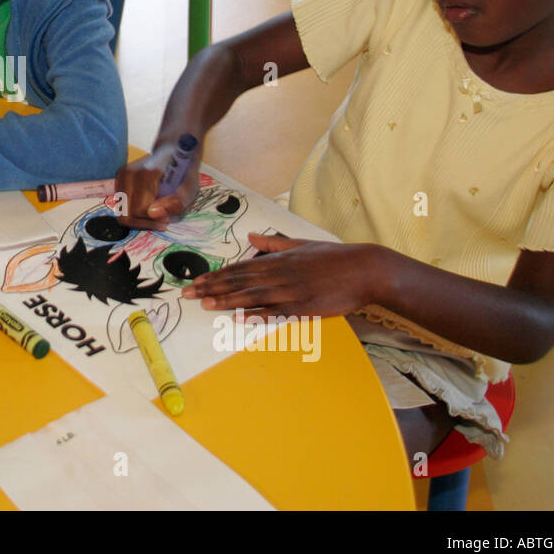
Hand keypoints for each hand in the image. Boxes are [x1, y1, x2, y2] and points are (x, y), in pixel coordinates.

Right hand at [115, 140, 200, 229]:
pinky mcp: (119, 179)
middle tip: (162, 221)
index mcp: (147, 173)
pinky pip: (121, 207)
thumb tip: (153, 214)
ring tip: (156, 215)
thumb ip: (175, 203)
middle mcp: (129, 173)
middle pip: (127, 214)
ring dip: (139, 220)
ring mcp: (121, 175)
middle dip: (145, 223)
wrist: (172, 151)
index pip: (140, 209)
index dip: (154, 220)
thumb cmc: (183, 172)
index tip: (167, 219)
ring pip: (122, 213)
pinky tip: (147, 209)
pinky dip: (134, 214)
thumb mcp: (189, 189)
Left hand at [183, 233, 386, 317]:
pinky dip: (259, 314)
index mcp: (277, 260)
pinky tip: (241, 317)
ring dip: (228, 300)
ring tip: (206, 304)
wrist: (365, 269)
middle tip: (188, 295)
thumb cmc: (333, 258)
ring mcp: (291, 291)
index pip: (239, 268)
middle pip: (240, 282)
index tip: (196, 281)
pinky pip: (278, 312)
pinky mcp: (305, 307)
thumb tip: (250, 236)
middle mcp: (279, 274)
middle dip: (212, 288)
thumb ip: (273, 244)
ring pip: (253, 296)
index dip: (216, 276)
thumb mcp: (301, 245)